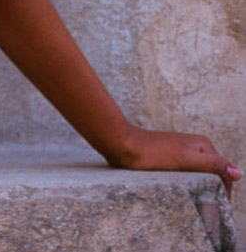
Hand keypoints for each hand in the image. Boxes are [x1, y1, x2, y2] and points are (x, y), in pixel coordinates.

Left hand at [109, 124, 239, 198]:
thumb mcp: (186, 160)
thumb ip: (213, 165)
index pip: (224, 173)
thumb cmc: (153, 154)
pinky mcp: (168, 156)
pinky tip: (179, 192)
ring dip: (199, 188)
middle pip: (212, 174)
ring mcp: (182, 150)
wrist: (122, 145)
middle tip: (205, 211)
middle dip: (212, 190)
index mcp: (204, 145)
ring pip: (198, 174)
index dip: (223, 192)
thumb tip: (239, 173)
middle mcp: (195, 145)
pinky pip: (184, 173)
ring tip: (194, 204)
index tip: (216, 211)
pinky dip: (186, 184)